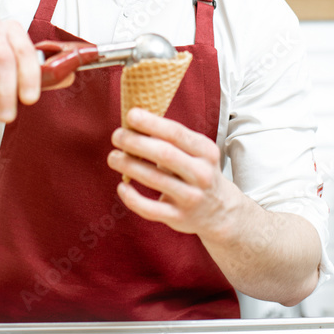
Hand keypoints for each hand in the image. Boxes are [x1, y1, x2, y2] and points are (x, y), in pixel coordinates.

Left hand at [107, 107, 238, 241]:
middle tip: (117, 136)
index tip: (131, 115)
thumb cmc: (198, 171)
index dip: (152, 123)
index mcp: (205, 151)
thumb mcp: (196, 152)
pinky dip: (132, 198)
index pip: (176, 133)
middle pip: (164, 154)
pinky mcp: (178, 218)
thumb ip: (171, 139)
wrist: (220, 210)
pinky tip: (121, 187)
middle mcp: (201, 173)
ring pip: (155, 179)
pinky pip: (149, 209)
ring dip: (129, 166)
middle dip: (136, 142)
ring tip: (113, 157)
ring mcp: (191, 197)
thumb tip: (134, 123)